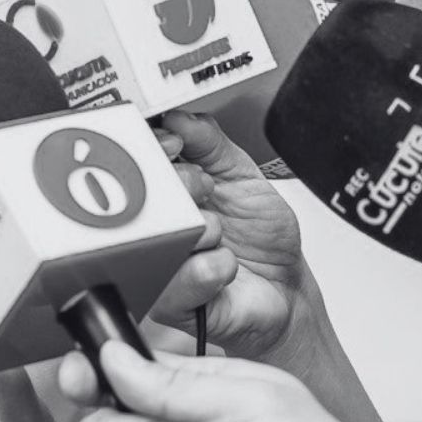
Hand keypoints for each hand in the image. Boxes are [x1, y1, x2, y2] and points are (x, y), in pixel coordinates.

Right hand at [146, 112, 308, 362]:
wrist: (285, 289)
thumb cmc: (262, 237)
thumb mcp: (242, 174)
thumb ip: (209, 141)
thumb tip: (177, 118)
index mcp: (166, 191)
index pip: (136, 160)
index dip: (151, 147)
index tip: (174, 145)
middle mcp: (157, 225)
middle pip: (140, 195)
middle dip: (180, 185)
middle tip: (205, 191)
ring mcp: (160, 263)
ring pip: (158, 236)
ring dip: (200, 229)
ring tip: (220, 235)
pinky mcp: (170, 303)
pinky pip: (177, 281)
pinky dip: (212, 267)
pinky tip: (225, 265)